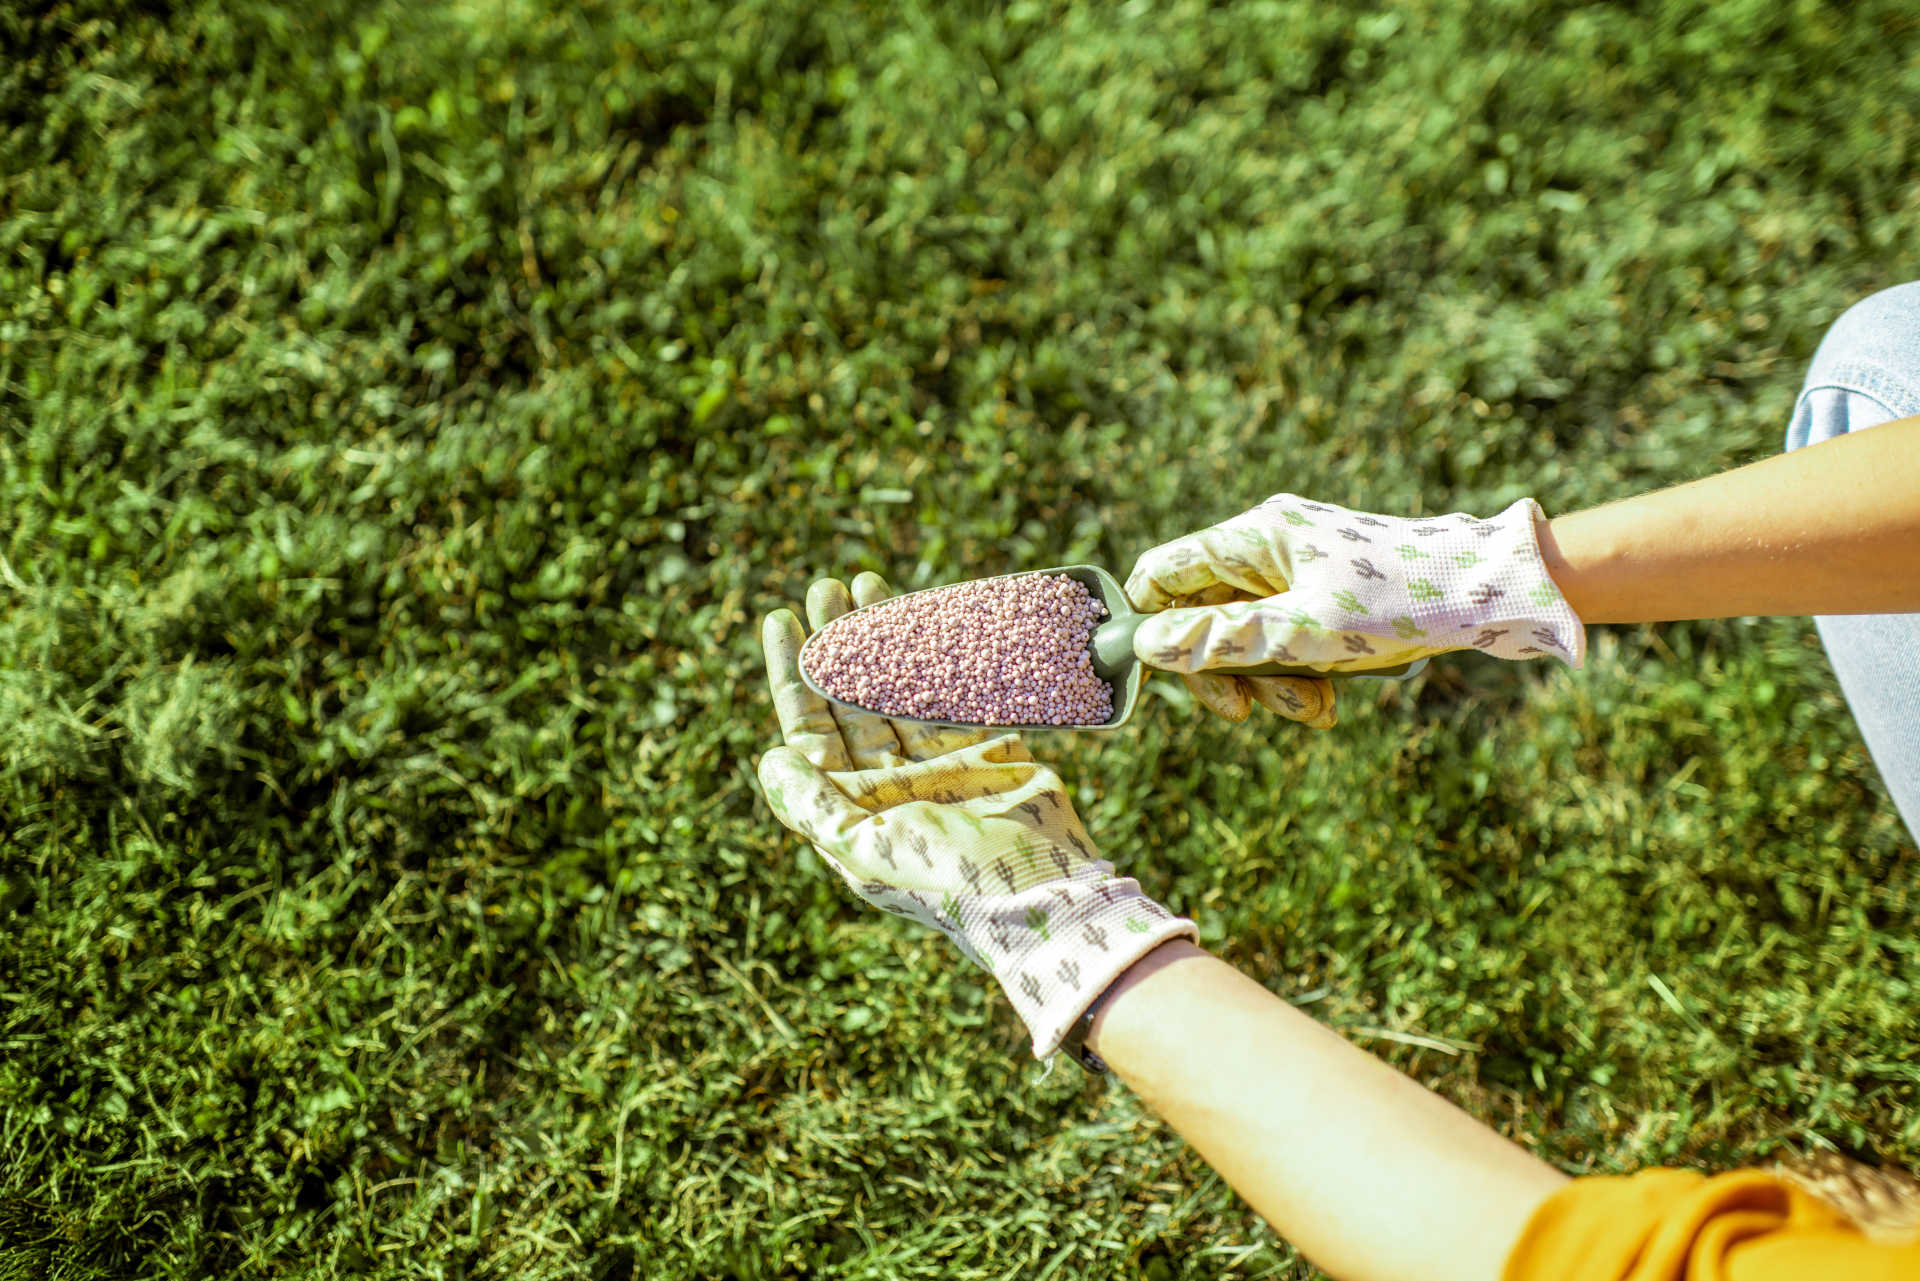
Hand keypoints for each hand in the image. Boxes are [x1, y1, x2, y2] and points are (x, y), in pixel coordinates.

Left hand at [758, 572, 1196, 1057]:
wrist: (1040, 893)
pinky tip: (925, 617)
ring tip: (868, 584)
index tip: (782, 619)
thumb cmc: (945, 878)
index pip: (808, 729)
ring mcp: (938, 764)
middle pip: (850, 698)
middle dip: (838, 642)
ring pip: (900, 687)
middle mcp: (889, 783)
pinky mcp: (988, 750)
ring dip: (883, 638)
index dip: (792, 673)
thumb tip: (769, 757)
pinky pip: (955, 693)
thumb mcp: (863, 846)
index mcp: (852, 807)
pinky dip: (939, 656)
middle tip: (828, 586)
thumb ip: (812, 803)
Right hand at [1127, 496, 1585, 684]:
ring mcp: (1298, 572)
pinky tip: (1331, 700)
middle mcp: (1268, 549)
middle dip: (1222, 670)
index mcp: (1253, 538)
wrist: (1497, 591)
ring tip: (1313, 707)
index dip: (1152, 624)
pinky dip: (1300, 673)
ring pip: (1247, 637)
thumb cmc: (1401, 600)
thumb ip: (1223, 639)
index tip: (1166, 672)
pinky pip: (1288, 641)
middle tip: (1244, 712)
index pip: (1164, 573)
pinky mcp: (1327, 598)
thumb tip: (1148, 644)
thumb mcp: (1304, 631)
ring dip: (1268, 681)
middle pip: (1202, 615)